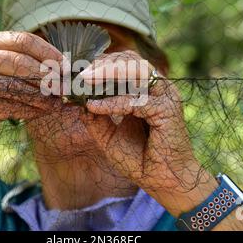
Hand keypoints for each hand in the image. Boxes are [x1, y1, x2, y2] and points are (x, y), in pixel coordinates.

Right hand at [0, 31, 63, 147]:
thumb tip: (64, 64)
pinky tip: (42, 111)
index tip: (66, 66)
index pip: (24, 40)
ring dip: (42, 95)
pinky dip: (30, 109)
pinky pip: (10, 104)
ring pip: (17, 85)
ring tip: (57, 100)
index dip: (49, 52)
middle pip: (21, 62)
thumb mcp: (7, 70)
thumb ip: (29, 62)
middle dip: (48, 75)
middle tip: (65, 86)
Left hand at [80, 50, 216, 213]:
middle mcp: (157, 88)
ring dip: (107, 73)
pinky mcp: (167, 110)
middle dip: (102, 64)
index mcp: (146, 89)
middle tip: (79, 73)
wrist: (162, 182)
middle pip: (129, 60)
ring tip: (85, 80)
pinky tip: (94, 106)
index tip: (76, 70)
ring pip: (136, 71)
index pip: (123, 63)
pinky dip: (113, 102)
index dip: (100, 63)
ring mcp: (165, 96)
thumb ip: (95, 118)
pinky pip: (136, 100)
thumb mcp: (108, 136)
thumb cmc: (139, 159)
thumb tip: (77, 100)